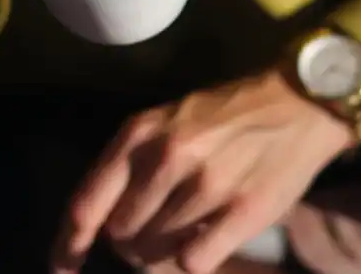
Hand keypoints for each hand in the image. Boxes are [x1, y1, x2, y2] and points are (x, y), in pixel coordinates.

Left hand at [52, 69, 352, 273]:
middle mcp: (167, 158)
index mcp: (140, 134)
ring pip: (156, 251)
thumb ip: (132, 165)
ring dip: (166, 248)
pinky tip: (210, 235)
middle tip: (157, 225)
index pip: (87, 203)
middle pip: (122, 234)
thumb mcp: (167, 122)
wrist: (298, 103)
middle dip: (131, 240)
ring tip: (190, 221)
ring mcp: (206, 186)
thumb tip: (103, 227)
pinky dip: (195, 258)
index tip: (62, 268)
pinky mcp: (242, 211)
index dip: (69, 244)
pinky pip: (194, 262)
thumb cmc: (226, 114)